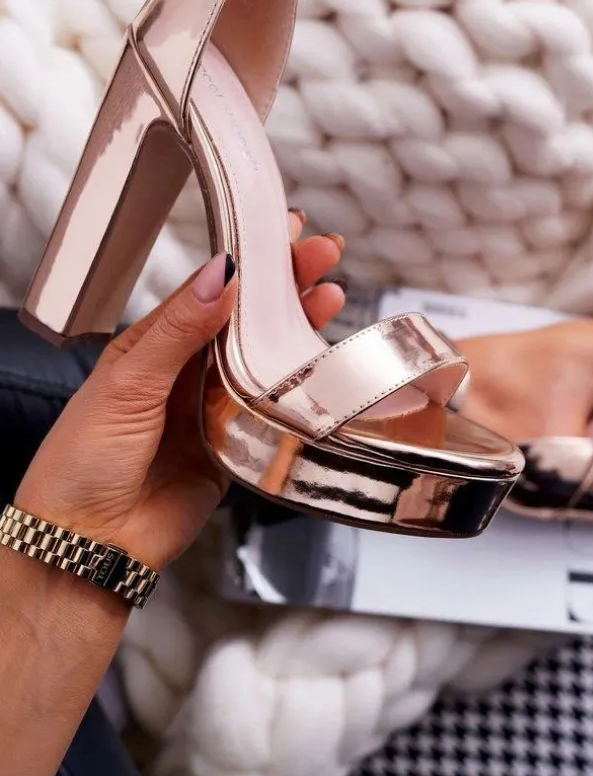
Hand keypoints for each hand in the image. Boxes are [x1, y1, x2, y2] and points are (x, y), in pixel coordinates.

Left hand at [16, 213, 344, 570]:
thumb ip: (178, 331)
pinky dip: (296, 387)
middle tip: (322, 254)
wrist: (86, 544)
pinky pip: (271, 408)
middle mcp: (185, 371)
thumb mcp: (127, 384)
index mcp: (153, 345)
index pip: (210, 289)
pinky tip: (316, 363)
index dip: (249, 258)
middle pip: (246, 319)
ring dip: (296, 327)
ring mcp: (210, 407)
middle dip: (284, 285)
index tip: (284, 231)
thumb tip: (219, 275)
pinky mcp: (233, 445)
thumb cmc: (80, 463)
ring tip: (328, 296)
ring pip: (264, 358)